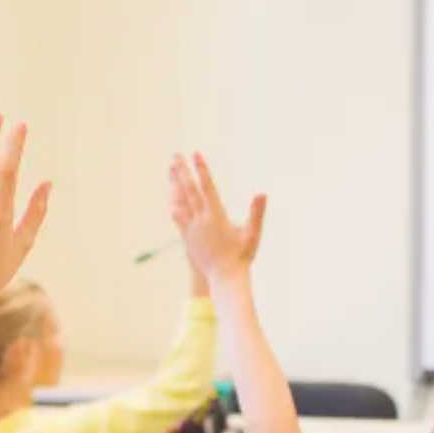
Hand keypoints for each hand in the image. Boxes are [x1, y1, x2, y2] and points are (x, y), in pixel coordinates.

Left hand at [169, 153, 266, 283]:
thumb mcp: (253, 233)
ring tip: (171, 171)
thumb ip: (256, 213)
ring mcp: (192, 229)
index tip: (196, 154)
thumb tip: (262, 194)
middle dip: (182, 171)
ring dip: (176, 185)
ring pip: (181, 202)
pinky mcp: (188, 239)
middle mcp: (200, 220)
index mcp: (216, 215)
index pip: (207, 186)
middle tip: (175, 155)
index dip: (201, 169)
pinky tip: (172, 203)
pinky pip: (179, 220)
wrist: (224, 278)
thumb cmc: (242, 256)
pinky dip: (175, 208)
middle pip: (189, 190)